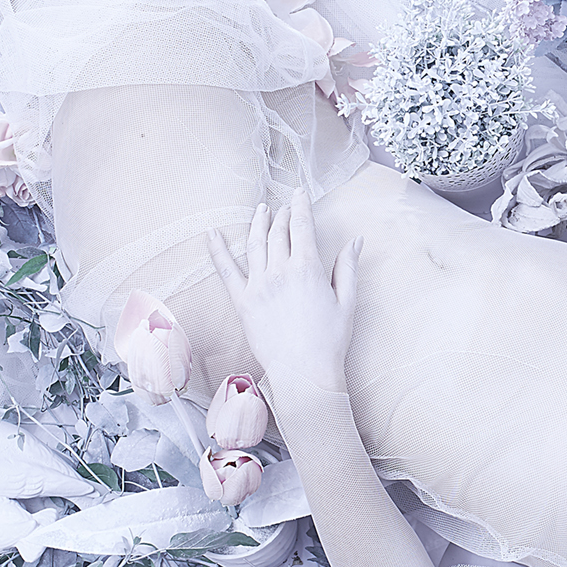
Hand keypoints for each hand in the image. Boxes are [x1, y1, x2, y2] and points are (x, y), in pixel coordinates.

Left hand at [206, 190, 363, 394]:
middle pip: (278, 232)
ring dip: (257, 222)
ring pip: (255, 243)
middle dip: (282, 214)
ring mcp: (258, 285)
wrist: (304, 373)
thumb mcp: (347, 301)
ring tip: (260, 209)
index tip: (300, 193)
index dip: (301, 205)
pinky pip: (226, 270)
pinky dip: (217, 250)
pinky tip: (211, 234)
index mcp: (307, 269)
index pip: (302, 226)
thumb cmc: (330, 341)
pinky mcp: (243, 302)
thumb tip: (355, 240)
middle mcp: (280, 272)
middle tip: (284, 205)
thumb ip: (347, 267)